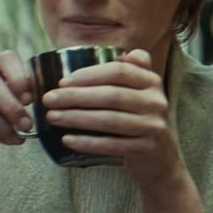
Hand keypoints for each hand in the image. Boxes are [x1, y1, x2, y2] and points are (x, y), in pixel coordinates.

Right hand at [0, 50, 35, 157]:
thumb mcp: (13, 99)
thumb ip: (22, 94)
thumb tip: (28, 98)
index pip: (7, 59)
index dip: (20, 79)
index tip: (30, 101)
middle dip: (11, 107)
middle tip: (26, 126)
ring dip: (0, 124)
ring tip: (16, 138)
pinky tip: (2, 139)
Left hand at [38, 49, 182, 185]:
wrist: (162, 160)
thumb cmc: (140, 121)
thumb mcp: (141, 93)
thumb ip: (129, 72)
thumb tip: (107, 51)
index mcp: (151, 82)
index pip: (118, 72)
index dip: (88, 75)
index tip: (62, 82)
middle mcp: (157, 102)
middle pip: (111, 95)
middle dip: (76, 97)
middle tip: (49, 100)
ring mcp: (154, 126)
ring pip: (110, 120)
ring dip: (77, 118)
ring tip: (53, 117)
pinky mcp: (147, 149)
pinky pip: (112, 144)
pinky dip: (88, 142)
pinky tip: (67, 139)